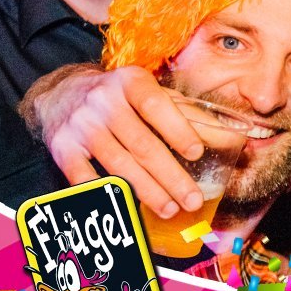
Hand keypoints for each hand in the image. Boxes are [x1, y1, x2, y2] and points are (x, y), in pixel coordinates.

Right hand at [35, 65, 205, 218]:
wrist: (61, 92)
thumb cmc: (120, 96)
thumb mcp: (149, 92)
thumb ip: (185, 112)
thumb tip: (229, 135)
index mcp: (131, 81)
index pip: (156, 105)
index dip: (177, 130)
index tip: (197, 154)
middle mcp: (103, 101)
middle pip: (142, 144)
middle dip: (170, 176)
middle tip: (192, 200)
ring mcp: (81, 125)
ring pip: (119, 164)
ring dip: (147, 191)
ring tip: (170, 209)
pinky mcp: (62, 147)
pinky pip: (84, 177)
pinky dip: (106, 193)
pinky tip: (126, 208)